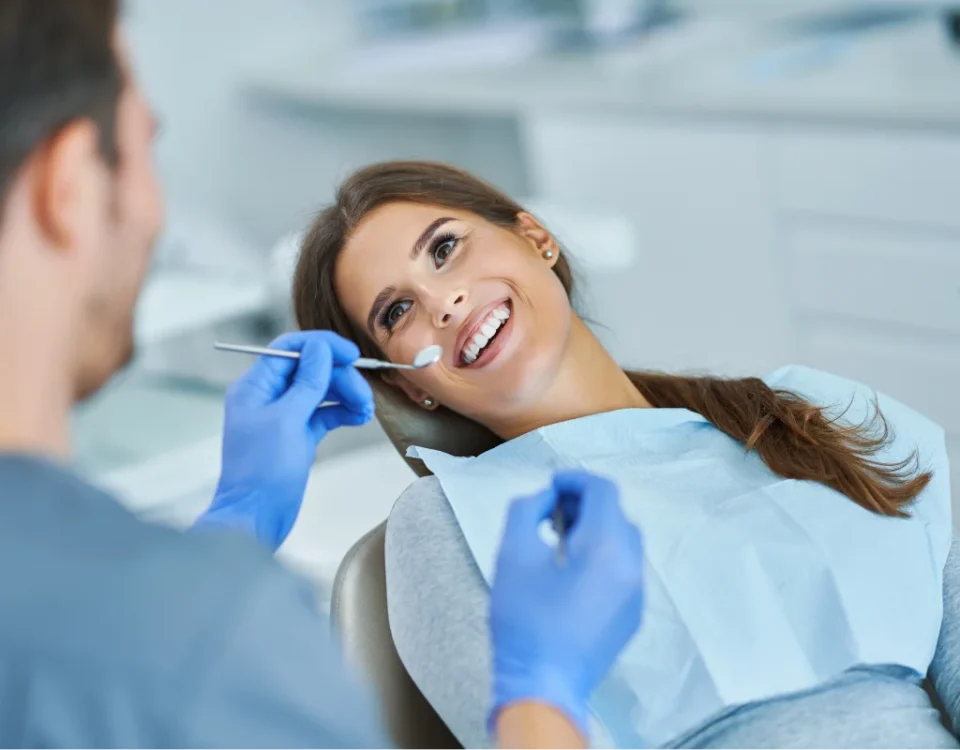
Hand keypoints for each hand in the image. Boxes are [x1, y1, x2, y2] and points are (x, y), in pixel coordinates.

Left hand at [194, 331, 374, 549]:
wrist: (256, 519)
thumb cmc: (263, 472)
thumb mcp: (287, 420)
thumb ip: (306, 382)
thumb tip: (320, 349)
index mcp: (255, 387)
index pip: (290, 350)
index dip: (322, 347)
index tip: (351, 354)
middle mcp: (268, 397)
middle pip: (311, 370)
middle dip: (340, 378)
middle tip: (365, 395)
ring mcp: (283, 416)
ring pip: (321, 391)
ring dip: (346, 395)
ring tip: (366, 410)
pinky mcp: (297, 435)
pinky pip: (323, 413)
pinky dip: (342, 412)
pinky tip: (359, 417)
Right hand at [489, 470, 644, 739]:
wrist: (543, 685)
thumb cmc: (524, 619)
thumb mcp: (513, 555)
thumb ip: (527, 511)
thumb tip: (545, 498)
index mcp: (606, 546)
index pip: (603, 491)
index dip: (575, 479)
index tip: (550, 485)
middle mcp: (631, 565)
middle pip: (616, 514)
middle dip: (585, 504)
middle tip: (550, 513)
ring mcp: (636, 593)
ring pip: (624, 542)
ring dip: (596, 529)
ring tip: (560, 541)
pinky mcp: (632, 615)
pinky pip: (624, 569)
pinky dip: (603, 556)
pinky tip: (572, 573)